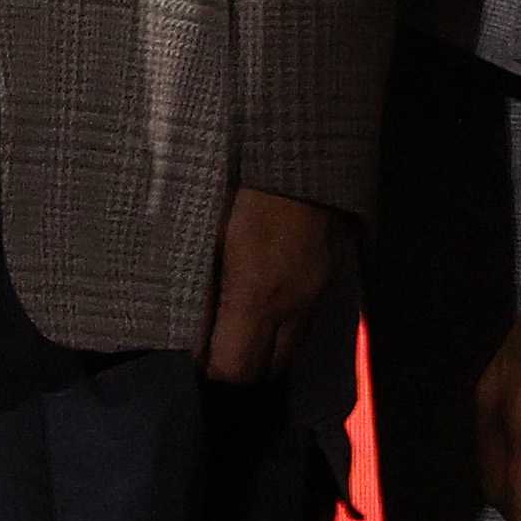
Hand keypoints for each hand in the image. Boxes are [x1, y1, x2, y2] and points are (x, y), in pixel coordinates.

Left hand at [203, 187, 343, 385]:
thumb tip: (190, 333)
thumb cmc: (242, 184)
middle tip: (217, 349)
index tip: (197, 358)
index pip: (237, 368)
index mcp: (256, 295)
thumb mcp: (207, 232)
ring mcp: (316, 294)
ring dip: (267, 349)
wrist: (303, 149)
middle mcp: (293, 305)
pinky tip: (268, 305)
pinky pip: (307, 322)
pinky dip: (285, 327)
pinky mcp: (330, 278)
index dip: (213, 371)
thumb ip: (199, 288)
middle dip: (243, 367)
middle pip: (270, 369)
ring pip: (293, 349)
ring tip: (240, 330)